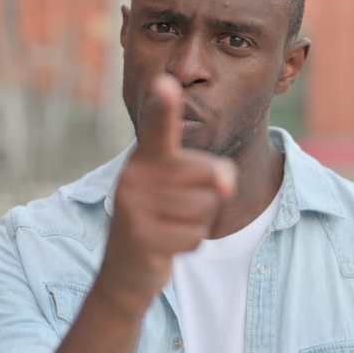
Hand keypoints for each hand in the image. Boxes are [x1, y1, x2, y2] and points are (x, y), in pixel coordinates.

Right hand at [96, 75, 236, 314]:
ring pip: (205, 208)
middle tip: (178, 209)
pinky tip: (166, 245)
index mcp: (146, 156)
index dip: (165, 105)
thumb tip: (227, 185)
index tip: (166, 82)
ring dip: (198, 224)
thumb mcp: (184, 187)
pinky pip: (195, 237)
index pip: (157, 126)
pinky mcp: (140, 236)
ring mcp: (133, 206)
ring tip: (170, 226)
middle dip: (207, 198)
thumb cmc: (164, 217)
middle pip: (208, 176)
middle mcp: (134, 174)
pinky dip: (189, 245)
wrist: (126, 270)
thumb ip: (212, 173)